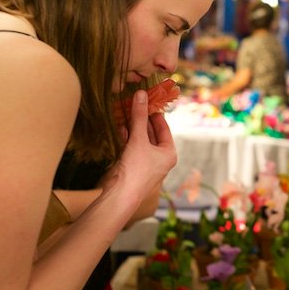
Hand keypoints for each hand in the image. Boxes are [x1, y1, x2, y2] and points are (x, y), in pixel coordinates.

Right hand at [105, 90, 176, 207]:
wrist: (120, 195)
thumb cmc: (136, 169)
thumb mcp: (138, 139)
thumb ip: (139, 117)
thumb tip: (141, 94)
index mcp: (169, 153)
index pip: (164, 128)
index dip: (156, 113)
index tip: (149, 100)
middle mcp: (160, 158)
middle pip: (152, 133)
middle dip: (142, 119)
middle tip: (134, 102)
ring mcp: (146, 162)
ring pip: (140, 139)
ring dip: (133, 126)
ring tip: (125, 110)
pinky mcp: (133, 165)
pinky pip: (132, 146)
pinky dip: (127, 136)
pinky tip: (120, 125)